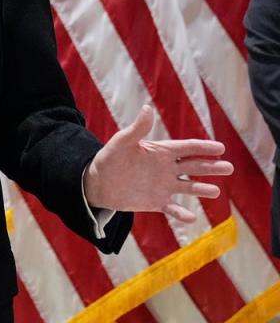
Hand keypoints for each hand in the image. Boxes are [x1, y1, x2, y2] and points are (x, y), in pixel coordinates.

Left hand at [83, 105, 233, 221]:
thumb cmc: (109, 158)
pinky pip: (173, 208)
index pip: (187, 148)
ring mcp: (163, 186)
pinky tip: (191, 218)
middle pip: (194, 167)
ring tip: (215, 191)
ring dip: (202, 189)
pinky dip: (182, 214)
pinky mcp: (156, 202)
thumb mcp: (122, 142)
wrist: (97, 183)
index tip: (220, 148)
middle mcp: (166, 168)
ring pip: (189, 188)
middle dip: (211, 167)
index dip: (203, 148)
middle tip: (229, 167)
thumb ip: (137, 129)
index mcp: (161, 152)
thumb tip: (147, 108)